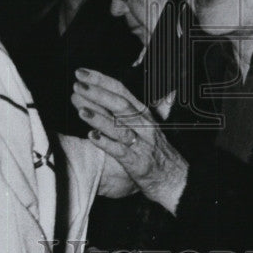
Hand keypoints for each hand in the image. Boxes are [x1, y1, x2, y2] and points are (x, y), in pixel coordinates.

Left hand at [71, 68, 187, 214]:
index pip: (121, 90)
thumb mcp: (147, 125)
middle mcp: (143, 124)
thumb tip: (116, 90)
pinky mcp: (137, 162)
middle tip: (77, 85)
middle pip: (120, 104)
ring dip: (99, 117)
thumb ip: (130, 108)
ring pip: (119, 127)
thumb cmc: (157, 151)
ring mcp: (141, 143)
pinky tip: (92, 136)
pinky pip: (120, 151)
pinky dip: (106, 143)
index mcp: (143, 113)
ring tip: (80, 109)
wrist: (175, 180)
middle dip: (97, 93)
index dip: (101, 80)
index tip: (82, 72)